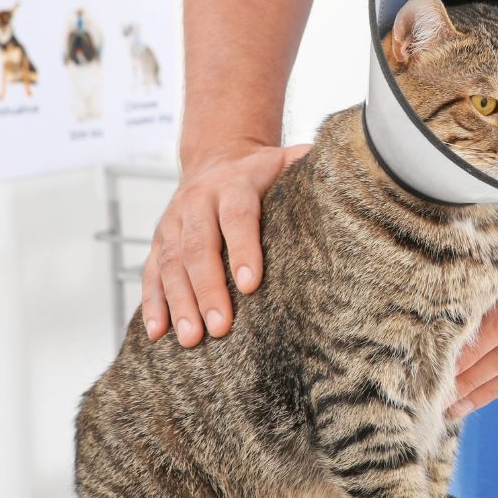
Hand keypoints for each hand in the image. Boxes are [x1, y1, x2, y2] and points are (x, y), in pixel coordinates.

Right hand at [142, 142, 311, 346]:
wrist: (217, 158)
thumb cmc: (263, 172)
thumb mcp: (286, 161)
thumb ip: (308, 167)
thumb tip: (346, 174)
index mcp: (233, 183)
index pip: (237, 216)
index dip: (243, 249)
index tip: (250, 284)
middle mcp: (197, 201)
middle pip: (198, 246)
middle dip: (208, 289)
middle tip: (220, 327)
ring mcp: (172, 222)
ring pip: (170, 263)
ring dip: (179, 303)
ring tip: (191, 339)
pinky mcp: (158, 241)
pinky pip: (151, 273)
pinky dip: (152, 303)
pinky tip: (157, 333)